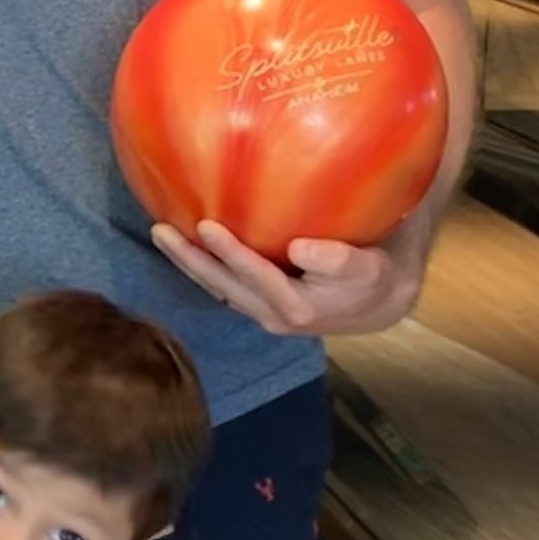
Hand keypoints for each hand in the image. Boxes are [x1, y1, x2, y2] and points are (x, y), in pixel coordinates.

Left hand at [152, 219, 421, 337]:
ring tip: (161, 232)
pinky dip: (203, 264)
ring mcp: (261, 311)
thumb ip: (337, 260)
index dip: (230, 252)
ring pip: (216, 287)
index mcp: (297, 307)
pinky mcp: (258, 303)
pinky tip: (185, 240)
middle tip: (160, 229)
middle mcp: (272, 314)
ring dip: (188, 262)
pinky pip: (223, 284)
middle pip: (222, 286)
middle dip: (189, 259)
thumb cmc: (374, 275)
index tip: (206, 225)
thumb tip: (298, 249)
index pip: (255, 276)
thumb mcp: (367, 268)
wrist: (378, 304)